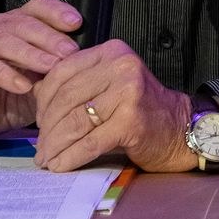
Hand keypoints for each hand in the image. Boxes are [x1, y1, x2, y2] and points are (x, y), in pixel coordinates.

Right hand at [0, 0, 81, 142]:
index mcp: (15, 23)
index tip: (77, 23)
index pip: (37, 7)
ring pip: (6, 42)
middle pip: (24, 23)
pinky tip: (23, 86)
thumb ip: (57, 66)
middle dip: (50, 37)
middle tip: (70, 53)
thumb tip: (87, 59)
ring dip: (31, 54)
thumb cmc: (13, 95)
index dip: (56, 11)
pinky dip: (6, 75)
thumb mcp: (42, 79)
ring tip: (51, 67)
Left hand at [33, 39, 197, 172]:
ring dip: (55, 145)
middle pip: (66, 97)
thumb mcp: (111, 85)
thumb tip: (36, 97)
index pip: (63, 71)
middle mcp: (120, 66)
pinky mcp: (131, 121)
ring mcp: (128, 92)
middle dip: (47, 127)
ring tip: (46, 159)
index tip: (37, 121)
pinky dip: (71, 156)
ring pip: (75, 120)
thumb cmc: (142, 110)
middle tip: (40, 147)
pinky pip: (90, 141)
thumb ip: (80, 84)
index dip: (43, 99)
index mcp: (111, 52)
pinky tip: (61, 166)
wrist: (182, 129)